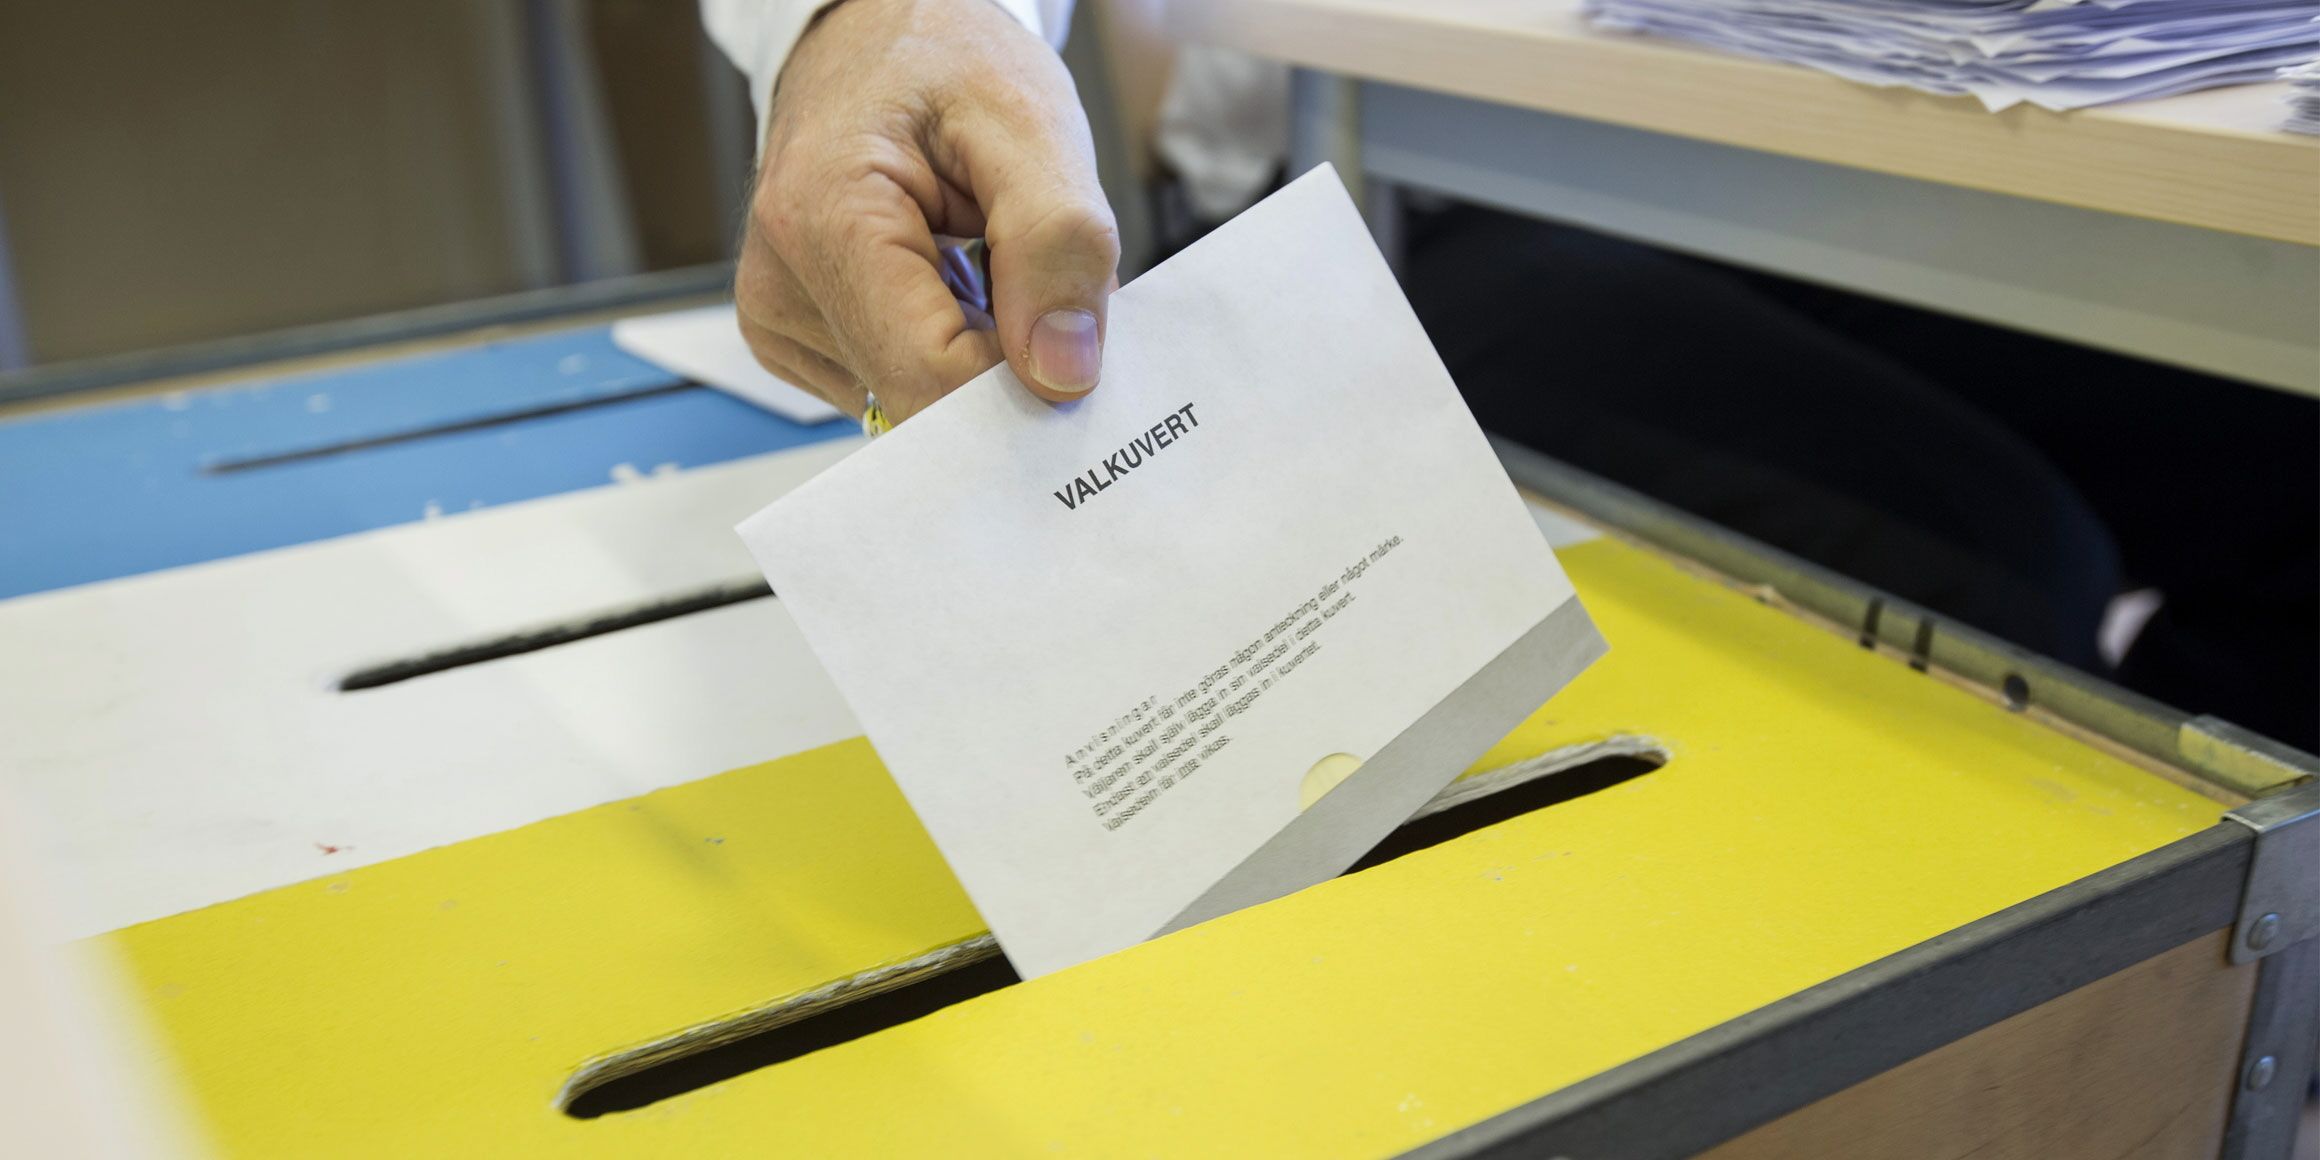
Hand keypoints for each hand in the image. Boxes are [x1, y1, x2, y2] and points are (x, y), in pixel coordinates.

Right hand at [738, 0, 1119, 424]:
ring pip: (912, 400)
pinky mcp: (795, 334)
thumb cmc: (946, 60)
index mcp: (821, 223)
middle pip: (920, 400)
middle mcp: (780, 283)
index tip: (1075, 345)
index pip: (933, 380)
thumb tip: (1061, 374)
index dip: (1022, 383)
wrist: (880, 33)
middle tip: (1036, 282)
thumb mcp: (1031, 124)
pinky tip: (949, 276)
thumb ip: (1059, 245)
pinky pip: (894, 381)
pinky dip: (946, 344)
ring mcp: (780, 316)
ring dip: (976, 349)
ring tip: (982, 257)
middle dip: (1002, 362)